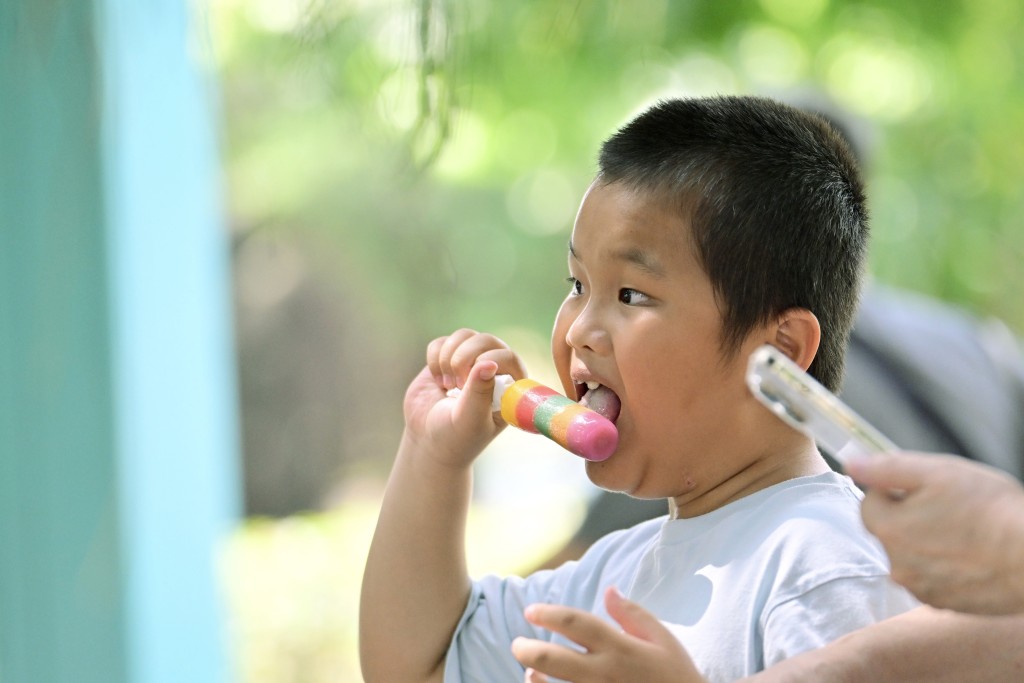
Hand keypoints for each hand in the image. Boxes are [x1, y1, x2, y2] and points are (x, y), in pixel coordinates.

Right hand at [402, 329, 526, 467]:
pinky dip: (434, 359)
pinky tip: (437, 381)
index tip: (465, 386)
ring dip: (448, 358)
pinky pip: (441, 342)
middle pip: (485, 340)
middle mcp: (495, 369)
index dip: (485, 363)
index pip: (507, 356)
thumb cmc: (457, 438)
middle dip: (463, 359)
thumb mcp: (469, 421)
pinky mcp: (447, 358)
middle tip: (455, 386)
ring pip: (463, 336)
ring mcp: (471, 361)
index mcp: (511, 386)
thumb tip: (488, 363)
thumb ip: (479, 394)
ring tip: (447, 385)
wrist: (429, 441)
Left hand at [511, 586, 707, 682]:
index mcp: (621, 648)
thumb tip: (609, 589)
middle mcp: (605, 674)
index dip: (549, 613)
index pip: (576, 623)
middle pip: (553, 658)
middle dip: (527, 649)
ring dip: (534, 677)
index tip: (531, 611)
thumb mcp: (663, 640)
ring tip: (530, 670)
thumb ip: (632, 614)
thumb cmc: (677, 676)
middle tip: (517, 643)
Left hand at [847, 451, 1023, 614]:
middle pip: (890, 531)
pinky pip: (932, 577)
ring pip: (911, 555)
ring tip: (966, 533)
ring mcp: (921, 588)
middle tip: (950, 508)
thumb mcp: (937, 473)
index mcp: (888, 530)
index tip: (925, 489)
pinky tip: (972, 556)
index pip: (870, 502)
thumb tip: (851, 464)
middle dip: (911, 517)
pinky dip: (945, 566)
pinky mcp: (945, 604)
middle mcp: (897, 565)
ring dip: (928, 543)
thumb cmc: (992, 511)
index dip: (895, 489)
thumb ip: (887, 468)